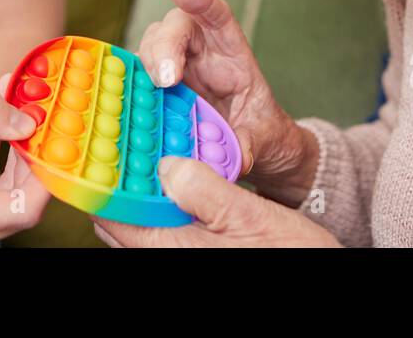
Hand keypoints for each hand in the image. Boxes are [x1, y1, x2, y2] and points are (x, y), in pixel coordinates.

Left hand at [93, 155, 338, 246]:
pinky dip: (162, 201)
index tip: (93, 151)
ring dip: (142, 190)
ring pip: (144, 221)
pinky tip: (178, 176)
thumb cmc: (289, 252)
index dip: (99, 184)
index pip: (114, 218)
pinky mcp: (196, 253)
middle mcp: (170, 254)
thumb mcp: (249, 214)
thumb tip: (165, 166)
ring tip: (149, 152)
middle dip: (119, 184)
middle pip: (122, 220)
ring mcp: (182, 254)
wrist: (318, 270)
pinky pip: (164, 226)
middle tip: (122, 143)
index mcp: (173, 249)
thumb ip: (203, 189)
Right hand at [137, 0, 315, 201]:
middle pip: (176, 28)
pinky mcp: (159, 86)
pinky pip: (140, 75)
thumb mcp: (262, 137)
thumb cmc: (258, 130)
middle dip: (166, 45)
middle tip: (166, 78)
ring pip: (153, 45)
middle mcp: (201, 52)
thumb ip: (249, 142)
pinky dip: (132, 83)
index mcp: (232, 53)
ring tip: (155, 89)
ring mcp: (178, 66)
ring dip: (149, 62)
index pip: (216, 15)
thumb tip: (237, 155)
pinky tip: (132, 98)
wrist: (250, 146)